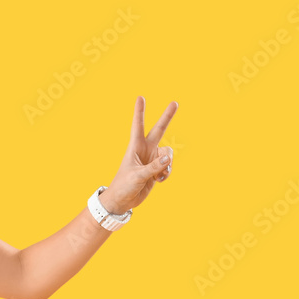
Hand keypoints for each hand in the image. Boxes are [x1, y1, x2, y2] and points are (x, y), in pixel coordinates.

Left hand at [99, 97, 177, 212]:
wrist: (123, 201)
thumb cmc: (124, 186)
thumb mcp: (138, 176)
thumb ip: (153, 167)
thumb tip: (168, 158)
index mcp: (135, 147)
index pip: (138, 126)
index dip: (139, 112)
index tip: (140, 97)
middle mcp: (145, 150)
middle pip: (159, 130)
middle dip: (167, 117)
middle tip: (175, 103)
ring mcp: (151, 159)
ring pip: (168, 153)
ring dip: (168, 164)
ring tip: (160, 175)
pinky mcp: (156, 169)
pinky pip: (168, 166)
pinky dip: (167, 173)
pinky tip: (159, 180)